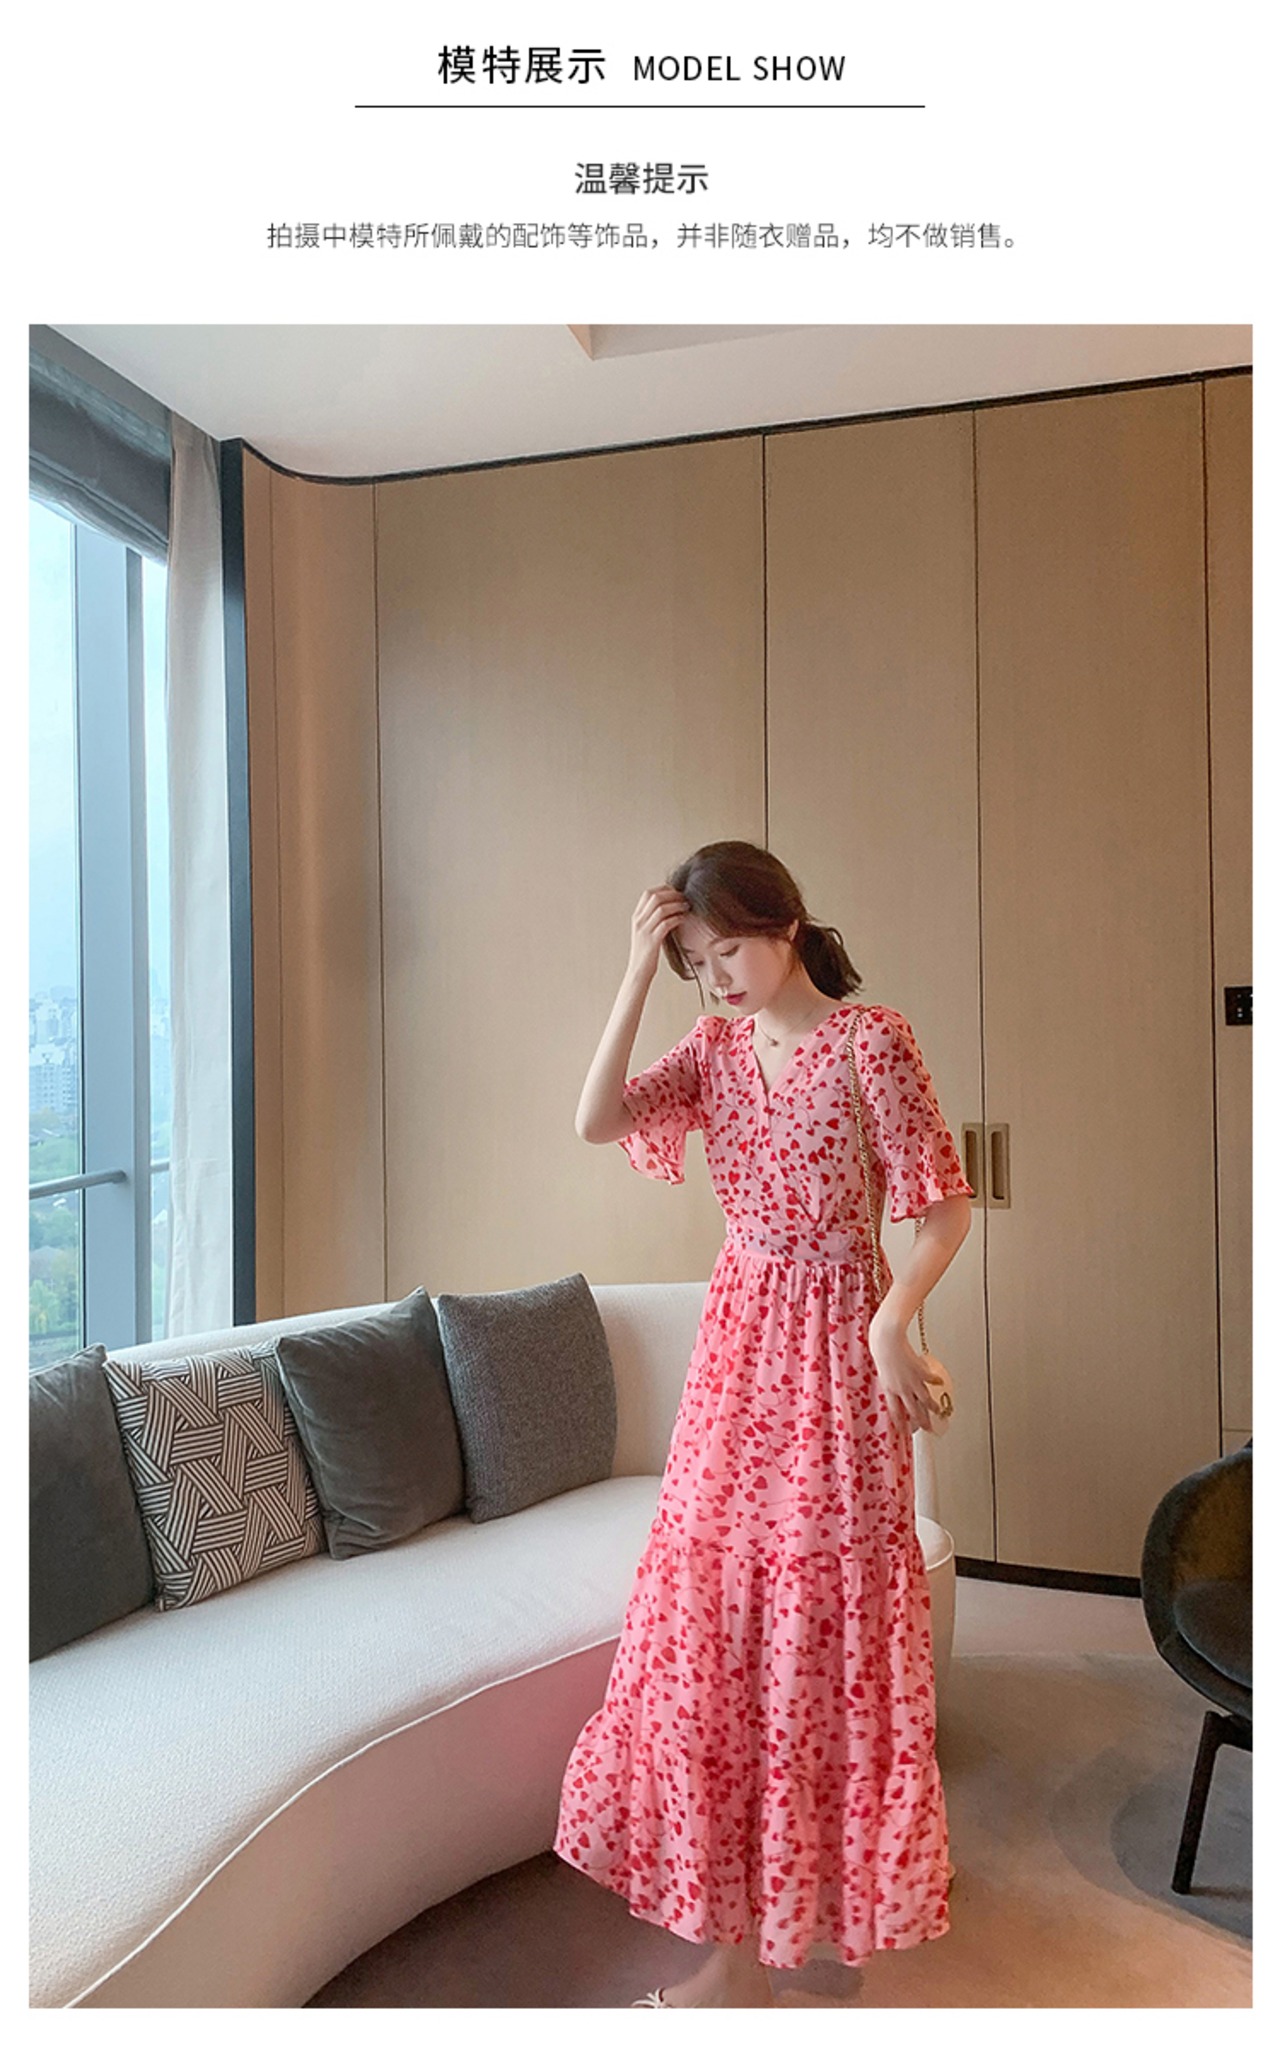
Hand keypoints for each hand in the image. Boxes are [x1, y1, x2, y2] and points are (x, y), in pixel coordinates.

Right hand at [627, 885, 690, 982]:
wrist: (638, 972)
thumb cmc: (646, 953)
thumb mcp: (646, 932)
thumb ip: (653, 919)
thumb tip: (670, 907)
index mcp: (636, 917)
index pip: (648, 894)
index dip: (663, 889)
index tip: (676, 892)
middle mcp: (638, 922)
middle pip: (655, 897)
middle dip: (672, 895)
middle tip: (684, 898)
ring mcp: (644, 931)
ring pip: (661, 909)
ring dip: (677, 905)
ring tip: (686, 906)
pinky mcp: (652, 941)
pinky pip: (666, 924)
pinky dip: (677, 918)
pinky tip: (683, 918)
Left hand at [867, 1311, 939, 1436]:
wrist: (887, 1340)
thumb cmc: (880, 1350)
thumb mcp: (882, 1370)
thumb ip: (889, 1380)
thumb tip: (895, 1385)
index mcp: (889, 1389)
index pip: (895, 1412)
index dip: (901, 1424)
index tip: (905, 1432)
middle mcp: (901, 1389)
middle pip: (913, 1411)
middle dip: (922, 1422)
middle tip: (928, 1429)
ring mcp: (912, 1381)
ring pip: (925, 1400)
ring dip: (933, 1407)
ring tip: (939, 1411)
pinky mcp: (921, 1371)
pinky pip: (931, 1379)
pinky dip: (936, 1382)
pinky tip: (940, 1383)